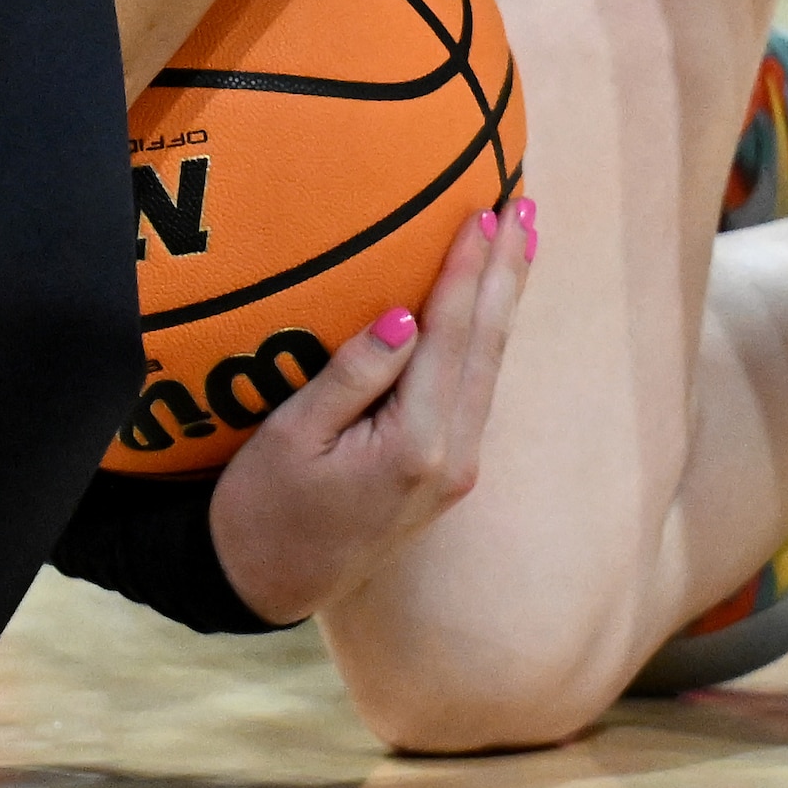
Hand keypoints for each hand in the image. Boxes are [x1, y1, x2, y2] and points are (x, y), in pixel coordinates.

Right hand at [207, 195, 531, 621]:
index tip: (482, 212)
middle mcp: (451, 458)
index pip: (449, 337)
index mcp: (414, 446)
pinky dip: (487, 337)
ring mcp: (457, 470)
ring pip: (490, 367)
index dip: (466, 271)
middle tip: (524, 204)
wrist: (269, 583)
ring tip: (522, 240)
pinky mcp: (448, 473)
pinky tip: (491, 306)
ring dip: (505, 299)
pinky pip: (476, 388)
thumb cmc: (263, 507)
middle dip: (507, 273)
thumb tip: (406, 316)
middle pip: (487, 347)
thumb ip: (352, 375)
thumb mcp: (290, 435)